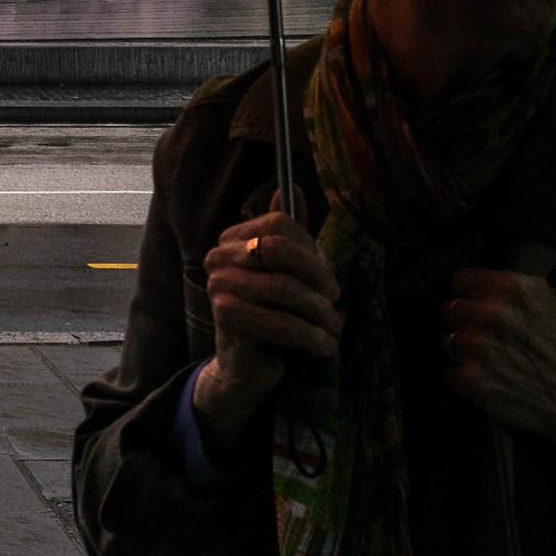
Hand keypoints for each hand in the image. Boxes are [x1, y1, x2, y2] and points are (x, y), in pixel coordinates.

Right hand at [191, 205, 342, 455]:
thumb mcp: (286, 272)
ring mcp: (218, 287)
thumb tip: (295, 189)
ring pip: (284, 288)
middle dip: (318, 277)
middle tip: (336, 302)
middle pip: (279, 249)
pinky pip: (279, 322)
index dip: (312, 250)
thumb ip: (290, 235)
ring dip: (320, 313)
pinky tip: (324, 346)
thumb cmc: (272, 314)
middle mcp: (218, 257)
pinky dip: (310, 336)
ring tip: (335, 328)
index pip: (278, 225)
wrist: (248, 367)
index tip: (329, 279)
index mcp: (233, 239)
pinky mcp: (227, 319)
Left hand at [442, 269, 555, 460]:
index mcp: (511, 289)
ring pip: (446, 341)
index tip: (472, 304)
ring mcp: (480, 347)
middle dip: (462, 322)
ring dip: (462, 350)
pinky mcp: (473, 378)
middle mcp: (494, 314)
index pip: (461, 281)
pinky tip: (486, 377)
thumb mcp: (546, 299)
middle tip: (481, 335)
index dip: (467, 295)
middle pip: (449, 310)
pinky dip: (463, 377)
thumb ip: (509, 286)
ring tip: (487, 359)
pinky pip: (450, 372)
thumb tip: (478, 284)